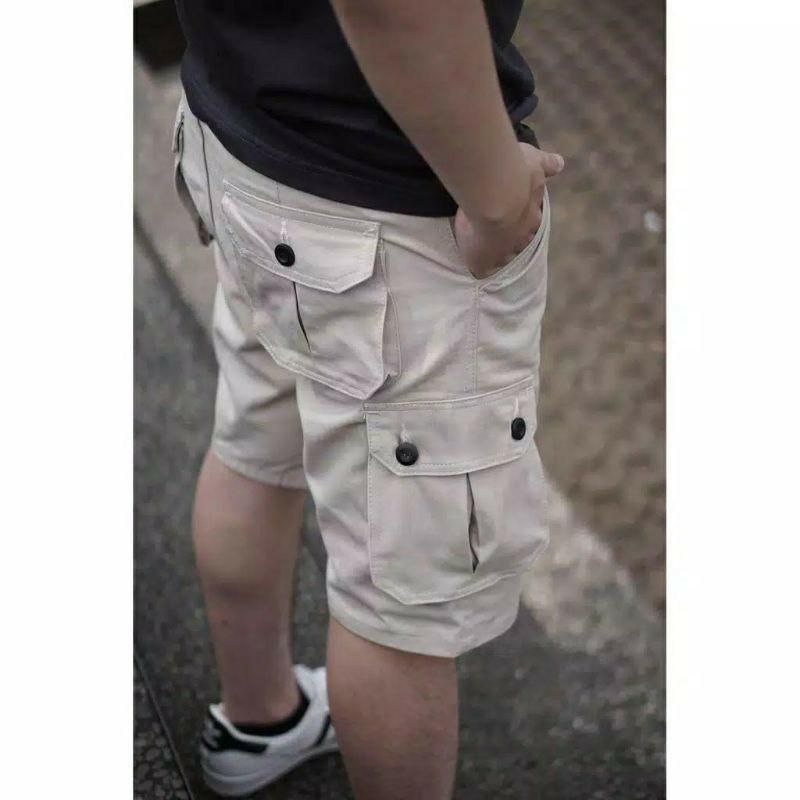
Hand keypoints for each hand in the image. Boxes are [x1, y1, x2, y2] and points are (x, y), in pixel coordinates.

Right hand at [452, 143, 564, 279]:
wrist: (496, 195)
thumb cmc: (516, 176)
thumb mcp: (535, 163)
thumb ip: (546, 165)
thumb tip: (559, 164)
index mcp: (533, 217)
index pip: (534, 223)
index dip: (528, 221)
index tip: (522, 217)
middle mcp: (522, 237)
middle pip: (523, 245)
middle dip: (517, 241)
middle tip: (506, 236)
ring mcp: (503, 251)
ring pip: (506, 259)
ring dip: (500, 255)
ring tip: (489, 253)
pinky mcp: (483, 261)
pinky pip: (482, 269)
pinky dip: (479, 267)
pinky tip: (474, 266)